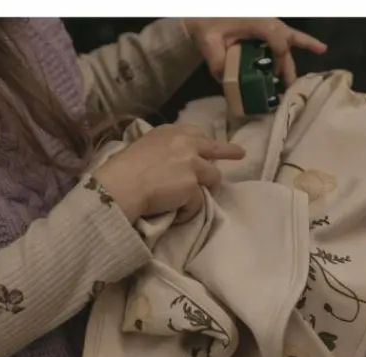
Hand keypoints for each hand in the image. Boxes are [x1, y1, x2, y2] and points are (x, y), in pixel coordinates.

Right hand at [93, 124, 245, 223]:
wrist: (124, 183)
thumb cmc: (124, 168)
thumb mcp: (143, 148)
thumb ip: (161, 150)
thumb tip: (168, 162)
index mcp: (170, 132)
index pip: (195, 133)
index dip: (203, 142)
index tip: (209, 145)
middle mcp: (185, 144)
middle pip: (214, 148)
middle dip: (229, 151)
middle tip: (241, 153)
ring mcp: (192, 164)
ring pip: (213, 178)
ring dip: (206, 191)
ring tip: (193, 203)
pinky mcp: (193, 186)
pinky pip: (198, 204)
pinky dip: (188, 212)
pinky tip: (175, 215)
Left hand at [183, 18, 326, 87]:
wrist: (204, 11)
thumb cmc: (207, 22)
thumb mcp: (209, 42)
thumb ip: (217, 62)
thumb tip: (228, 83)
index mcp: (257, 22)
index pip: (278, 40)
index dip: (280, 58)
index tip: (275, 76)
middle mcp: (267, 22)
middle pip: (285, 44)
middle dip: (287, 67)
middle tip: (287, 87)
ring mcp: (268, 26)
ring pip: (289, 41)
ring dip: (290, 63)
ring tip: (293, 83)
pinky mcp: (265, 30)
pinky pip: (287, 37)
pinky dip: (304, 43)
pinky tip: (321, 49)